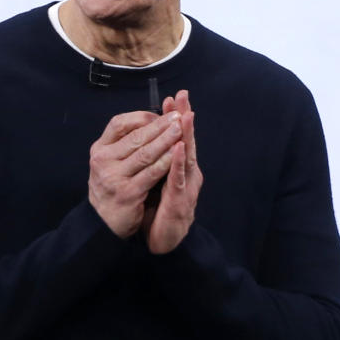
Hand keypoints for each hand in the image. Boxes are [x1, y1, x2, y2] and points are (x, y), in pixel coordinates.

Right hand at [88, 109, 184, 238]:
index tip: (160, 114)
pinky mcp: (127, 192)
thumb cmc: (112, 187)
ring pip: (145, 153)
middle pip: (135, 136)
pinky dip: (166, 162)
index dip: (141, 117)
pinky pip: (151, 173)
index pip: (118, 123)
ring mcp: (114, 177)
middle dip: (160, 125)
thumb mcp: (110, 162)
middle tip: (178, 115)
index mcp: (99, 149)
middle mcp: (103, 161)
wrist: (103, 222)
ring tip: (181, 130)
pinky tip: (177, 154)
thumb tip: (151, 121)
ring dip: (166, 140)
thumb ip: (125, 144)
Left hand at [143, 90, 201, 253]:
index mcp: (180, 169)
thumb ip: (159, 163)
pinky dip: (178, 164)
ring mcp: (185, 189)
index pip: (178, 138)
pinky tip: (178, 149)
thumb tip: (152, 142)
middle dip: (184, 118)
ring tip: (186, 114)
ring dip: (186, 135)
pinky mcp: (180, 203)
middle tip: (183, 95)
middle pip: (186, 142)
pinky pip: (179, 181)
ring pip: (187, 157)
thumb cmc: (161, 212)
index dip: (177, 118)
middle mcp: (187, 176)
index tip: (173, 98)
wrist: (165, 243)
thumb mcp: (158, 183)